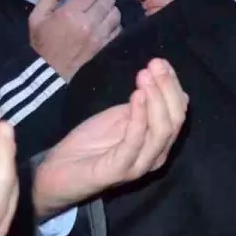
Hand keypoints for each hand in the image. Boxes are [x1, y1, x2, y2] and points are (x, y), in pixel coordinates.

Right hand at [29, 0, 120, 78]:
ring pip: (116, 13)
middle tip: (96, 1)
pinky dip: (114, 24)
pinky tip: (105, 25)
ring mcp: (99, 35)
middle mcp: (88, 22)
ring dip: (110, 10)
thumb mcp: (37, 16)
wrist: (50, 70)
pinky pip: (118, 28)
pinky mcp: (105, 45)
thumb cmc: (42, 41)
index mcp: (70, 12)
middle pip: (108, 0)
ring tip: (102, 12)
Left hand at [33, 59, 187, 217]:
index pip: (178, 112)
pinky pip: (136, 141)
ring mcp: (141, 164)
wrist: (57, 173)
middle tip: (155, 65)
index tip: (161, 62)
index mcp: (159, 142)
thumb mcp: (119, 119)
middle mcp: (157, 154)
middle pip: (175, 120)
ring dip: (156, 99)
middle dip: (167, 88)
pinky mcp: (121, 170)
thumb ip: (140, 108)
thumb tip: (156, 82)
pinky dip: (139, 116)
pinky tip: (136, 95)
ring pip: (162, 130)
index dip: (172, 85)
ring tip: (145, 76)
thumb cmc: (89, 145)